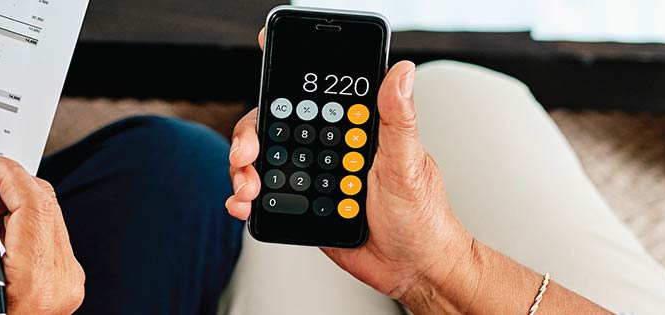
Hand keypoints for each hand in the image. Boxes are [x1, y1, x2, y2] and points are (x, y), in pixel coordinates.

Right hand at [0, 152, 84, 314]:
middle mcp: (61, 281)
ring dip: (9, 203)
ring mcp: (66, 283)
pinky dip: (17, 223)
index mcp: (37, 282)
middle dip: (5, 184)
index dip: (5, 171)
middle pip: (42, 204)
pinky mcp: (62, 283)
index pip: (32, 202)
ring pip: (45, 215)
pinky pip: (45, 234)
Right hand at [226, 30, 608, 313]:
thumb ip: (398, 119)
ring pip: (264, 163)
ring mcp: (314, 179)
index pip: (312, 99)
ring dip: (244, 171)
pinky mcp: (302, 209)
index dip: (283, 89)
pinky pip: (266, 198)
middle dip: (251, 137)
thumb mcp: (409, 164)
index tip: (266, 85)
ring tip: (246, 188)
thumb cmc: (422, 216)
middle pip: (276, 129)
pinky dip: (246, 199)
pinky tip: (242, 204)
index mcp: (354, 132)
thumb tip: (401, 72)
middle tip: (246, 155)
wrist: (414, 269)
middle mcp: (330, 150)